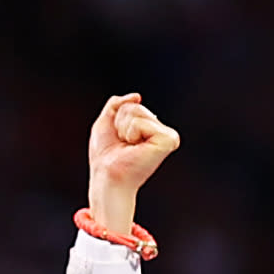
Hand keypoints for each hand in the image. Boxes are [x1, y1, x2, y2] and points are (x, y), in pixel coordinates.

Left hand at [83, 92, 180, 232]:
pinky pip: (141, 122)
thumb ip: (117, 105)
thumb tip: (136, 97)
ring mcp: (167, 136)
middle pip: (134, 108)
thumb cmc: (106, 158)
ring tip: (128, 147)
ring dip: (124, 129)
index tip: (119, 142)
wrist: (107, 176)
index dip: (117, 122)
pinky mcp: (168, 140)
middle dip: (120, 124)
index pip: (131, 107)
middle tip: (122, 145)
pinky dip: (131, 133)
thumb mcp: (106, 124)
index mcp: (150, 129)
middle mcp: (161, 132)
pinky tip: (134, 148)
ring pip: (137, 112)